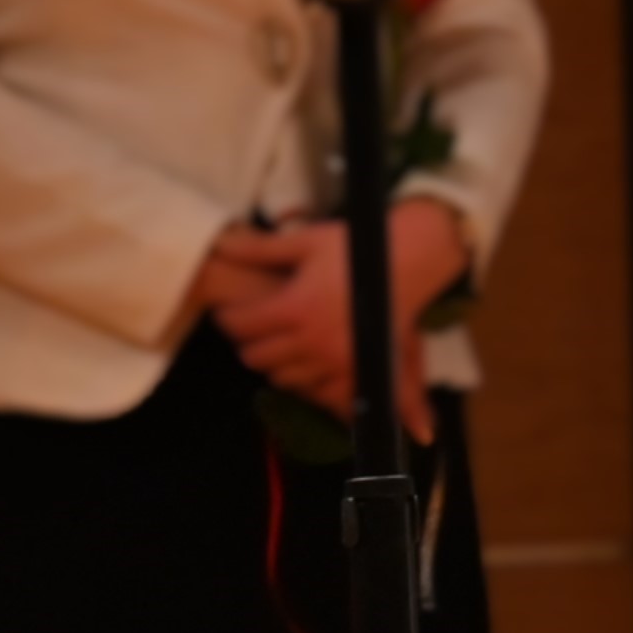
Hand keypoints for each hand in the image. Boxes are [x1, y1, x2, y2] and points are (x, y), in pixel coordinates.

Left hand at [195, 201, 466, 436]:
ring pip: (282, 377)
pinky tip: (309, 361)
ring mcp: (335, 360)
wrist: (412, 259)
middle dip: (251, 342)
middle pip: (256, 357)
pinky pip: (317, 390)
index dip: (228, 318)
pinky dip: (308, 380)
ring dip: (277, 362)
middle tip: (258, 326)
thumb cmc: (356, 248)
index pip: (240, 326)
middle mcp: (312, 340)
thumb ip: (260, 250)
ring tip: (284, 341)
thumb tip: (220, 246)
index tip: (230, 311)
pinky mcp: (356, 370)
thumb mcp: (306, 242)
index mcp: (294, 308)